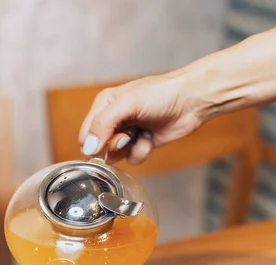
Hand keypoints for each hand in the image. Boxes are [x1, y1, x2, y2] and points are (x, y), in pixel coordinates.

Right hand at [78, 71, 205, 164]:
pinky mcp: (141, 144)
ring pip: (116, 156)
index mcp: (104, 104)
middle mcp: (114, 119)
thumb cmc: (161, 94)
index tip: (109, 139)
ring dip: (130, 149)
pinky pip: (133, 159)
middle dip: (114, 146)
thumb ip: (104, 123)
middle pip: (99, 148)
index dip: (94, 142)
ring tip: (142, 134)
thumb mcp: (127, 104)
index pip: (86, 133)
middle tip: (128, 135)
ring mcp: (128, 133)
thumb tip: (88, 147)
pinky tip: (151, 138)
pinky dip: (142, 151)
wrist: (190, 101)